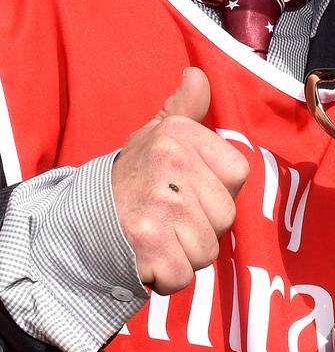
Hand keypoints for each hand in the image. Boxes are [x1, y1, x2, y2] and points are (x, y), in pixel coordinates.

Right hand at [112, 67, 248, 294]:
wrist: (80, 218)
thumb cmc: (132, 177)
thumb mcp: (156, 134)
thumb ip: (184, 107)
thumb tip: (197, 74)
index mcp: (178, 135)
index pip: (237, 173)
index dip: (217, 189)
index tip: (188, 188)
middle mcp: (170, 163)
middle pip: (226, 217)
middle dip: (203, 227)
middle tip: (170, 217)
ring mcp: (160, 206)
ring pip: (208, 250)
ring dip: (186, 254)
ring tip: (159, 235)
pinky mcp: (149, 246)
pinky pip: (185, 274)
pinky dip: (168, 276)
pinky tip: (148, 257)